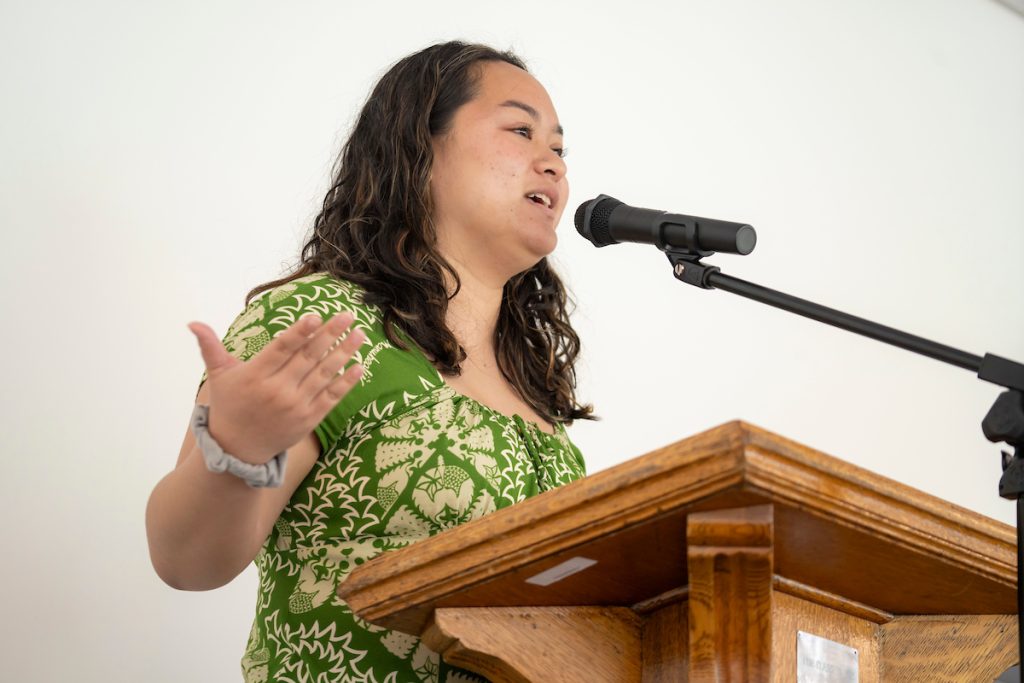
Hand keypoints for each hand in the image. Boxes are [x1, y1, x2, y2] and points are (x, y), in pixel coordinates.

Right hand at [188, 313, 365, 463]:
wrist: (238, 450)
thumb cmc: (229, 406)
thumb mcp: (218, 376)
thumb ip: (210, 347)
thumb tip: (192, 322)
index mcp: (256, 376)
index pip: (281, 349)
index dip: (300, 332)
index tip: (316, 316)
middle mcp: (277, 391)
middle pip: (308, 357)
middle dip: (331, 335)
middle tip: (348, 316)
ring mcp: (295, 406)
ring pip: (324, 374)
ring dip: (345, 353)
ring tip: (360, 335)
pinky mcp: (308, 420)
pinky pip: (331, 398)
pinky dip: (346, 382)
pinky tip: (360, 366)